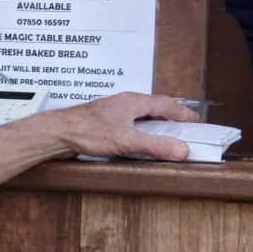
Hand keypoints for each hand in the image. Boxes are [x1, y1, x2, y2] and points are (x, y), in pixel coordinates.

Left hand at [30, 91, 199, 161]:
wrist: (57, 133)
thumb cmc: (87, 131)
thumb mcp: (127, 141)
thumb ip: (156, 146)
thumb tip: (181, 150)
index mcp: (133, 101)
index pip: (165, 103)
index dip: (182, 112)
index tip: (195, 121)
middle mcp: (123, 103)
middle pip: (153, 108)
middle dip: (169, 118)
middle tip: (182, 130)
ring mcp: (111, 112)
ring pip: (139, 115)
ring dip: (152, 125)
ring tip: (162, 137)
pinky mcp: (101, 122)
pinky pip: (127, 124)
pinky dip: (137, 131)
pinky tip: (135, 142)